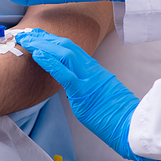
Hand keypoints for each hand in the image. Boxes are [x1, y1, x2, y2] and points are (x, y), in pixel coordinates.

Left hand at [15, 29, 160, 160]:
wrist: (133, 128)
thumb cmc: (119, 116)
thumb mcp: (104, 93)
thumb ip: (89, 85)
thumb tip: (74, 84)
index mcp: (95, 70)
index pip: (71, 49)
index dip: (53, 40)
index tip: (38, 36)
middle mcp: (92, 70)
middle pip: (65, 46)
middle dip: (44, 38)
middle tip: (26, 33)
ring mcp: (89, 79)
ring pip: (64, 54)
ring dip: (43, 45)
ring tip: (27, 40)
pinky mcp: (84, 92)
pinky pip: (64, 74)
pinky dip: (49, 62)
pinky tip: (37, 54)